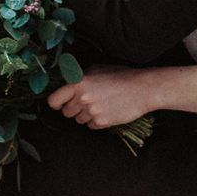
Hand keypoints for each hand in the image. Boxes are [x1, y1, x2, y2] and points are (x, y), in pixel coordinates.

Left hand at [48, 66, 164, 130]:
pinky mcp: (101, 122)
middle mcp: (82, 98)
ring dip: (86, 115)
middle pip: (66, 112)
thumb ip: (79, 77)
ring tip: (101, 104)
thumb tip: (65, 85)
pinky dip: (97, 121)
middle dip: (74, 108)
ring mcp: (91, 111)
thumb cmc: (121, 76)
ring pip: (78, 120)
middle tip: (87, 102)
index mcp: (78, 82)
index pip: (53, 100)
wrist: (143, 88)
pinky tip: (108, 111)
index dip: (56, 103)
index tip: (60, 103)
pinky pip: (91, 126)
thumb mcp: (97, 69)